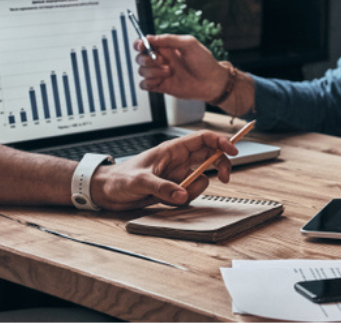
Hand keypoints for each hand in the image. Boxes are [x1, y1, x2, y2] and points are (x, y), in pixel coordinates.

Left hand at [90, 131, 237, 210]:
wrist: (106, 192)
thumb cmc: (119, 178)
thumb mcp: (139, 181)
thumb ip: (162, 188)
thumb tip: (181, 195)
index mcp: (171, 150)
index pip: (203, 139)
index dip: (221, 141)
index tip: (233, 151)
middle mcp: (177, 161)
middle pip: (210, 156)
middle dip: (220, 166)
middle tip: (224, 178)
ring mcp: (177, 175)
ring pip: (201, 179)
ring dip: (194, 190)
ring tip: (174, 196)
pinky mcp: (174, 189)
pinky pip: (189, 194)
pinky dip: (183, 200)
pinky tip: (166, 201)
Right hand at [135, 35, 229, 101]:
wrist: (212, 82)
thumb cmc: (204, 62)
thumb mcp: (189, 44)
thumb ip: (169, 39)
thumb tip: (151, 37)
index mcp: (166, 48)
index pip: (144, 43)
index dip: (139, 44)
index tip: (143, 46)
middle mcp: (161, 60)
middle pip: (140, 57)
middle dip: (147, 59)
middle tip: (163, 61)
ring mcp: (160, 73)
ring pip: (141, 71)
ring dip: (152, 71)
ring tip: (169, 72)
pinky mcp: (161, 86)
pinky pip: (144, 85)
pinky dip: (148, 83)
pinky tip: (160, 81)